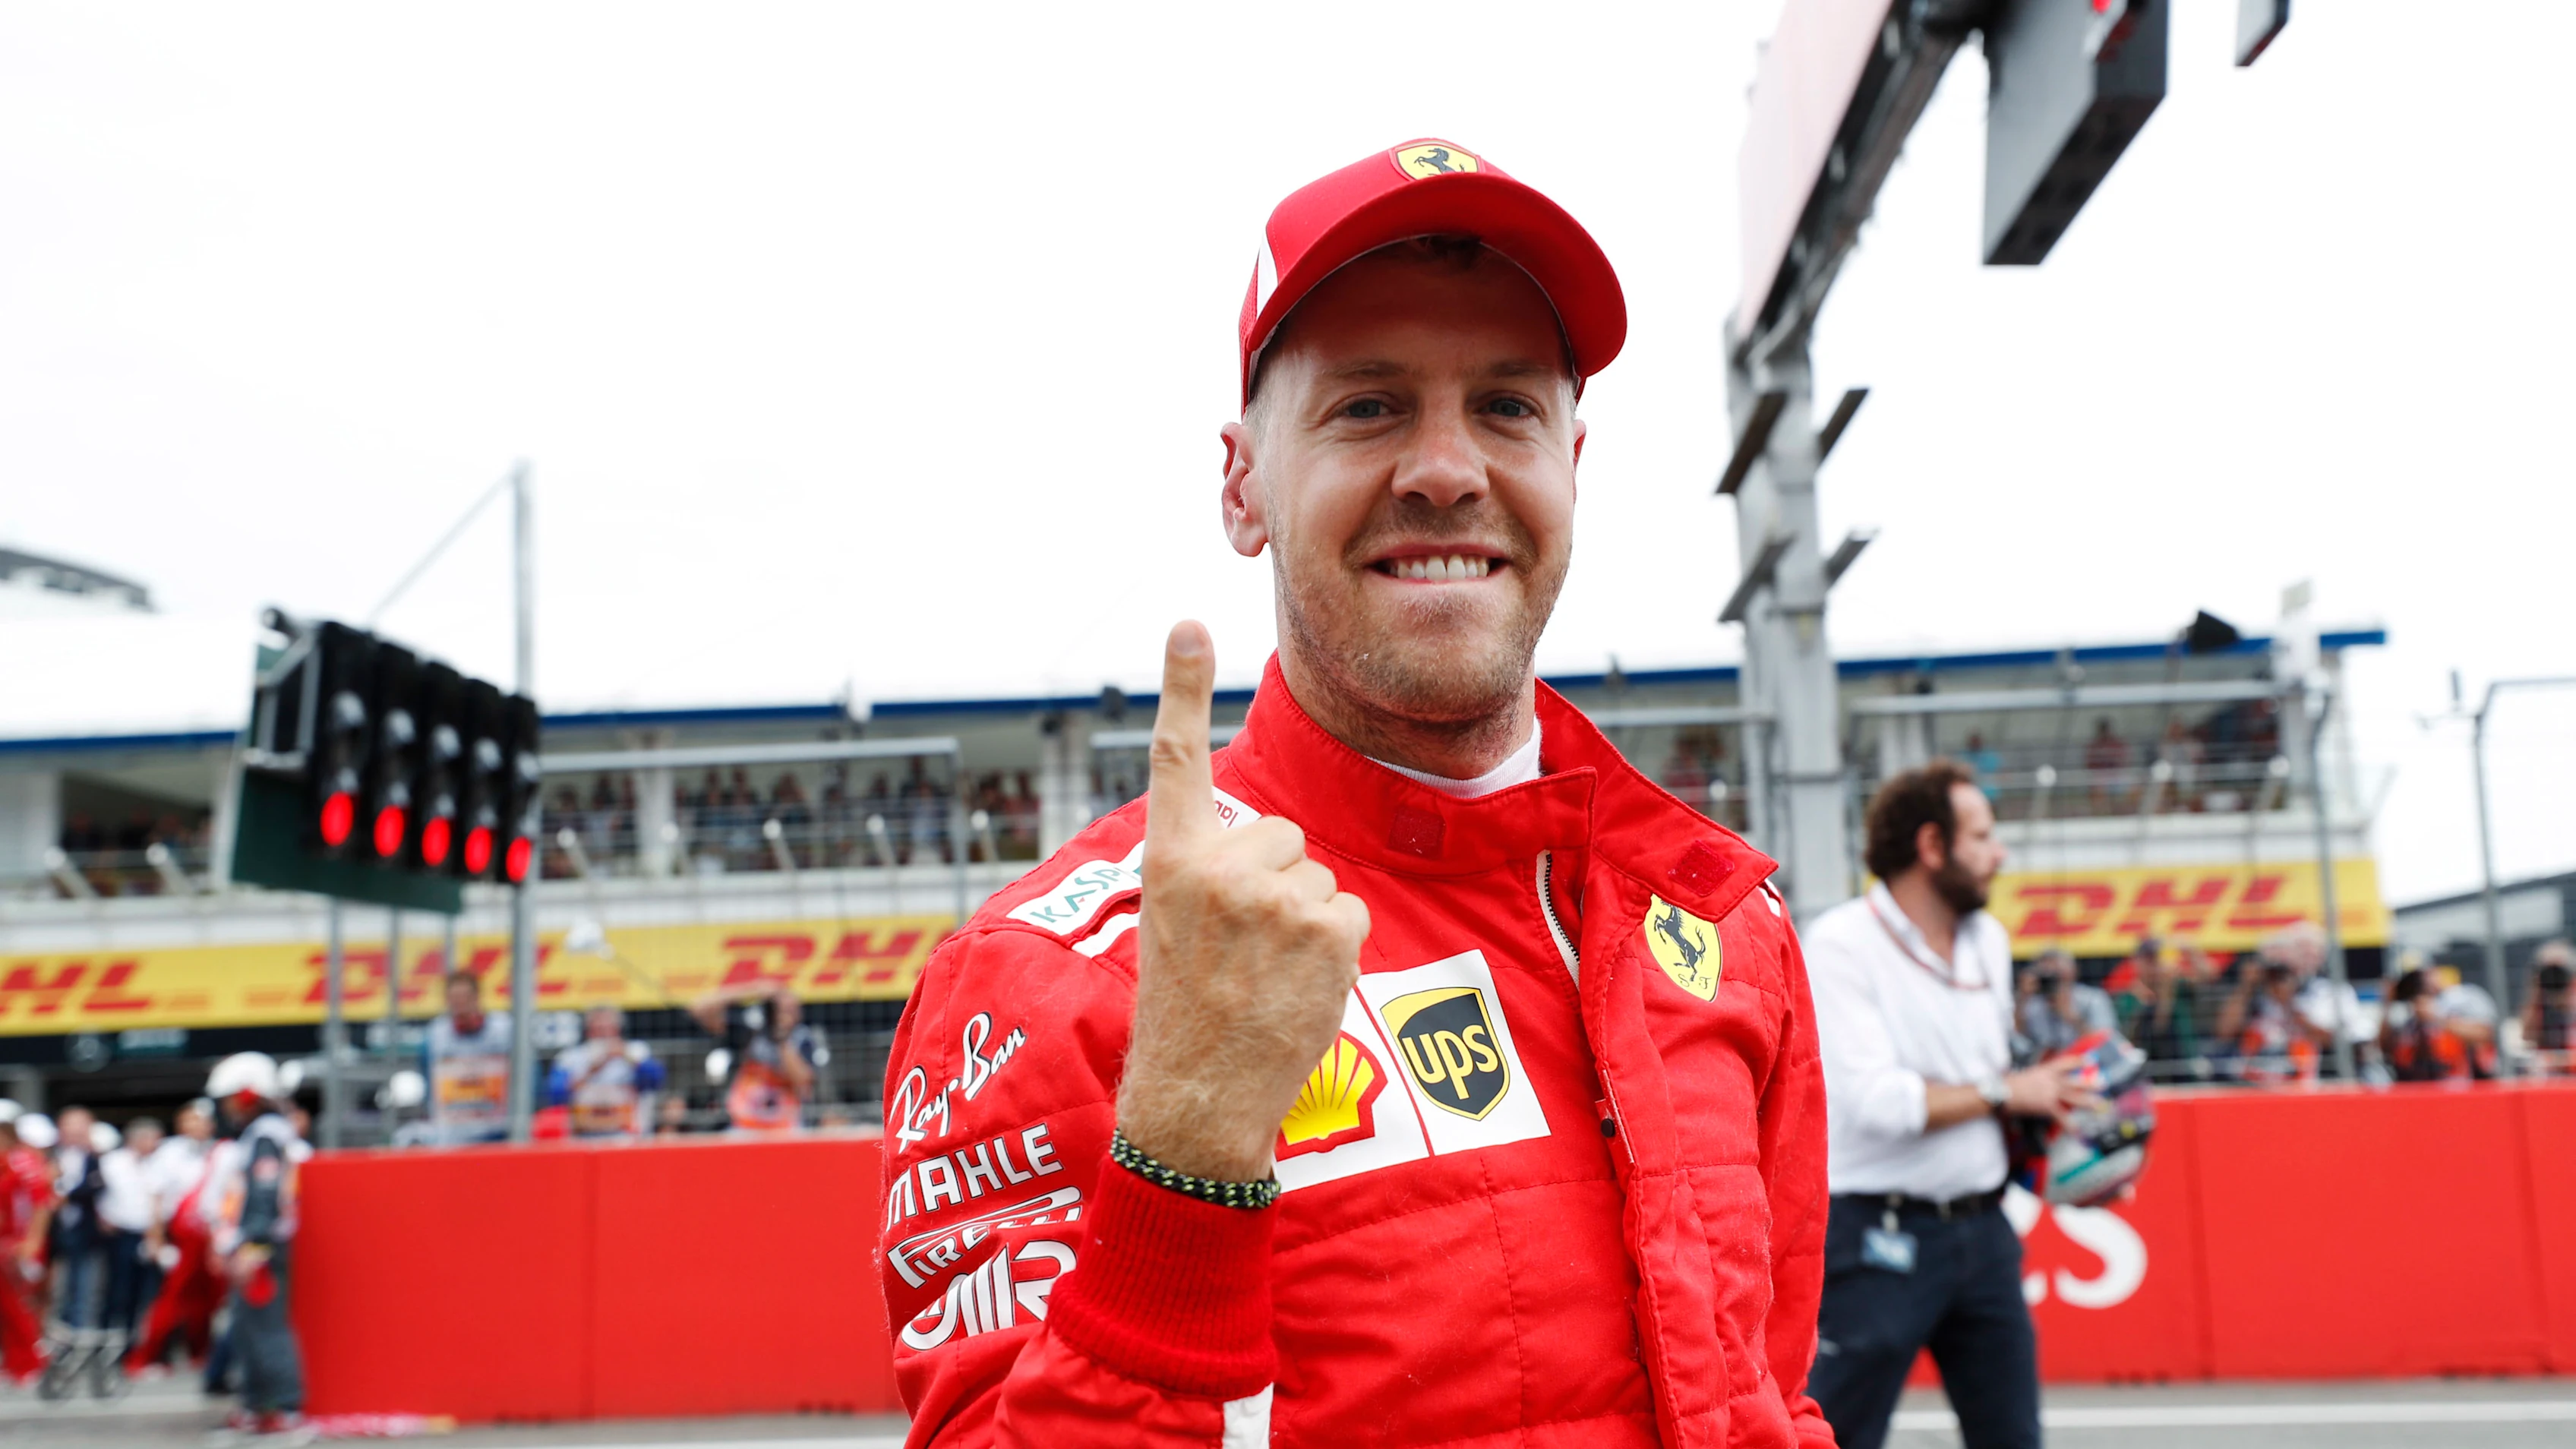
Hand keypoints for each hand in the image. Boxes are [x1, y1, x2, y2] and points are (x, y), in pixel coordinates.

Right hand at [1115, 623, 1371, 1182]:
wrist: (1198, 1098)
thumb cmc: (1186, 1013)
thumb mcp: (1172, 924)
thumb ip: (1208, 870)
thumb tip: (1270, 844)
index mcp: (1169, 860)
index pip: (1175, 758)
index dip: (1182, 686)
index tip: (1186, 623)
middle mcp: (1219, 867)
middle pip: (1279, 833)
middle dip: (1273, 880)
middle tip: (1239, 948)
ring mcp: (1276, 896)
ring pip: (1316, 877)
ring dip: (1302, 922)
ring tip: (1263, 975)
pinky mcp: (1328, 927)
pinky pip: (1348, 913)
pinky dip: (1334, 950)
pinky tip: (1297, 987)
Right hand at [2005, 1058, 2101, 1122]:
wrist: (2001, 1092)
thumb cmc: (2008, 1084)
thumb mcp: (2025, 1075)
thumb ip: (2037, 1077)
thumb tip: (2041, 1081)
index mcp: (2044, 1070)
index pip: (2065, 1063)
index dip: (2079, 1061)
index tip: (2090, 1060)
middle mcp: (2050, 1080)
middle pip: (2074, 1081)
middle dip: (2090, 1083)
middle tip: (2103, 1083)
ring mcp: (2050, 1093)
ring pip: (2074, 1097)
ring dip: (2088, 1102)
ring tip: (2100, 1105)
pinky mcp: (2047, 1106)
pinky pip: (2062, 1117)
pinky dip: (2070, 1125)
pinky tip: (2077, 1131)